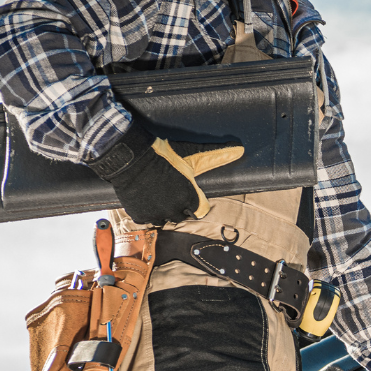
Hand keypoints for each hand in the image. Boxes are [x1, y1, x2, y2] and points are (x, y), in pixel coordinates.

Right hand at [90, 123, 243, 226]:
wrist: (130, 157)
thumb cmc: (163, 155)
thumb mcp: (192, 155)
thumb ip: (215, 156)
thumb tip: (239, 149)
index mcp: (191, 198)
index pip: (200, 210)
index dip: (195, 200)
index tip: (186, 191)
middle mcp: (175, 210)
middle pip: (183, 215)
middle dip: (179, 205)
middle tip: (170, 191)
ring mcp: (157, 215)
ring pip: (165, 220)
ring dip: (163, 210)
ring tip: (158, 195)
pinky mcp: (140, 216)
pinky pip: (148, 220)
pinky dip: (147, 212)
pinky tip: (146, 198)